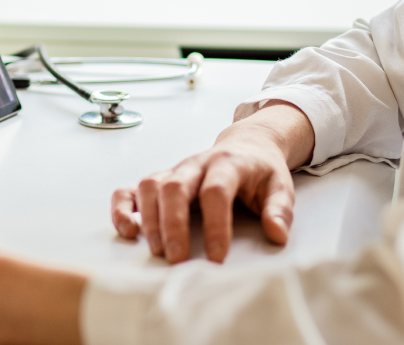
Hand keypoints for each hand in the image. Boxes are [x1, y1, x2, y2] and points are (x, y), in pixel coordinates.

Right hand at [111, 102, 314, 264]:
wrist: (247, 144)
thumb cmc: (261, 171)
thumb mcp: (280, 186)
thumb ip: (279, 210)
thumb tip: (276, 234)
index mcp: (228, 164)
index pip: (216, 190)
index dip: (215, 224)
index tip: (217, 257)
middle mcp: (196, 164)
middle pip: (175, 186)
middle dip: (173, 224)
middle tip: (178, 259)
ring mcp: (175, 170)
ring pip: (151, 185)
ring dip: (149, 219)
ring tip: (158, 250)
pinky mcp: (161, 179)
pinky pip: (131, 188)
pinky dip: (123, 208)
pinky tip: (128, 231)